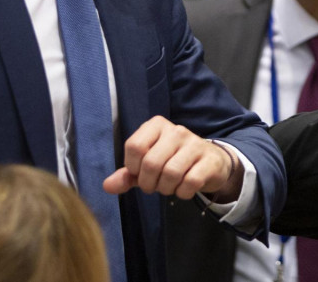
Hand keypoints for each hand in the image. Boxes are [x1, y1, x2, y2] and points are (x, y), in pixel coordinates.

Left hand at [102, 115, 242, 201]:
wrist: (210, 161)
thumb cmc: (173, 160)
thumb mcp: (148, 164)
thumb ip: (127, 174)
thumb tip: (107, 186)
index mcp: (156, 125)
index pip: (134, 146)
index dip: (132, 167)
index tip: (139, 173)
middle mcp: (176, 130)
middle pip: (151, 163)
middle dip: (149, 183)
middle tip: (155, 185)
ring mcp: (194, 144)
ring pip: (171, 174)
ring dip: (166, 189)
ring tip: (169, 186)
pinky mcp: (209, 160)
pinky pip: (190, 182)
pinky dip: (183, 192)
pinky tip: (185, 188)